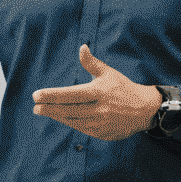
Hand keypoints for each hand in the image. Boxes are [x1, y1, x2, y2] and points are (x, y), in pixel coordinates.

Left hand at [32, 46, 163, 141]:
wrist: (145, 110)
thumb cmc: (124, 88)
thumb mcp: (108, 73)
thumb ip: (92, 63)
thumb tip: (82, 47)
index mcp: (98, 92)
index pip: (69, 94)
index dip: (51, 96)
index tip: (36, 95)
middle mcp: (98, 109)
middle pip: (67, 110)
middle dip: (48, 108)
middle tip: (35, 106)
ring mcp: (100, 124)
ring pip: (72, 121)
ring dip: (56, 116)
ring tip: (43, 111)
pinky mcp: (102, 134)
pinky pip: (81, 129)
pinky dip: (69, 122)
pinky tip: (61, 117)